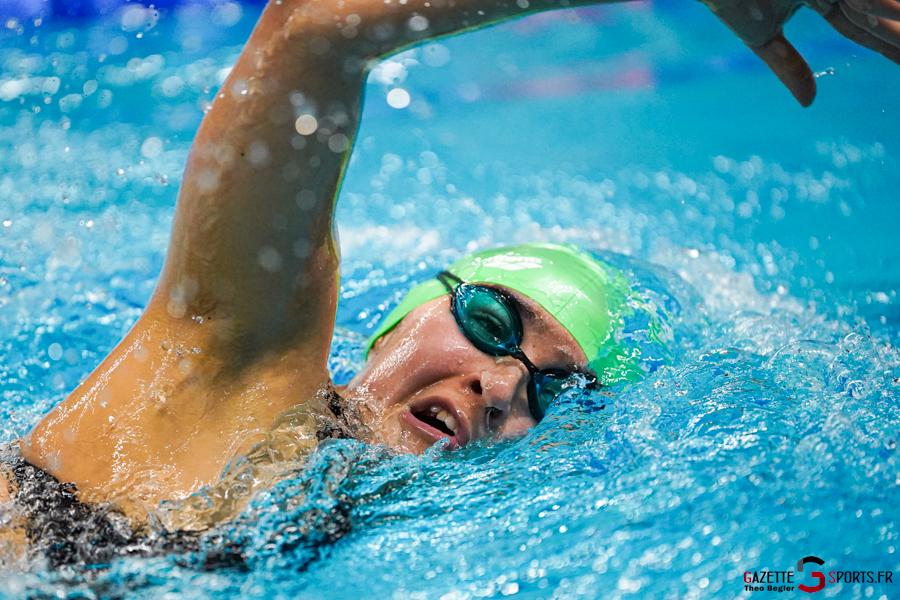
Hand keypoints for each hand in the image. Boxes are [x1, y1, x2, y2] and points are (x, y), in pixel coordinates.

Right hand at [701, 0, 899, 106]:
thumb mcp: (762, 38)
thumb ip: (787, 67)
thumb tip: (809, 103)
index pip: (857, 26)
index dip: (882, 43)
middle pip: (872, 11)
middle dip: (895, 33)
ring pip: (871, 1)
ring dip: (892, 18)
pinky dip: (876, 6)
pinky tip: (891, 16)